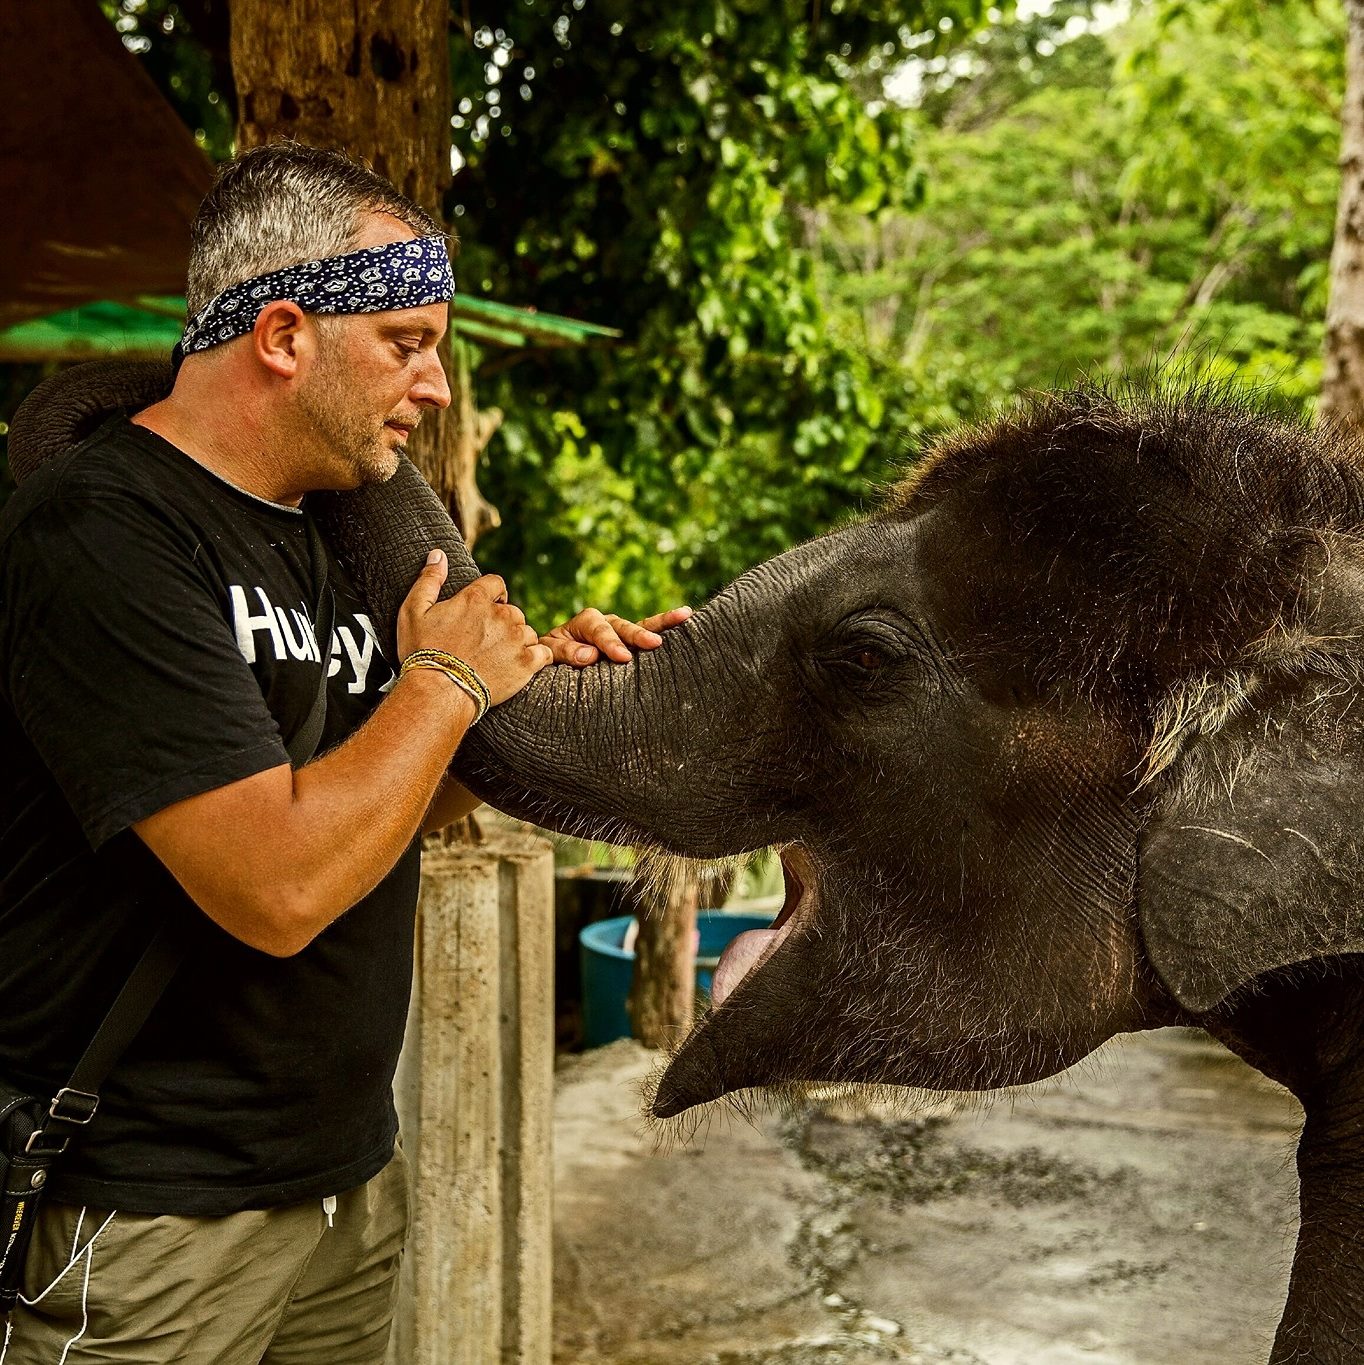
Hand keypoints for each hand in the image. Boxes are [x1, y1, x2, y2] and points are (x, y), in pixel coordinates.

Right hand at [398, 550, 551, 704]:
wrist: (438, 693)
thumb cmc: (422, 653)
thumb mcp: (413, 611)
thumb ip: (429, 579)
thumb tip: (439, 554)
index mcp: (475, 599)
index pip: (496, 584)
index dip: (491, 596)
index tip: (483, 613)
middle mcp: (500, 615)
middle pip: (512, 611)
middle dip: (502, 623)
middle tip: (484, 643)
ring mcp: (516, 639)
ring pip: (526, 632)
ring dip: (517, 641)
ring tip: (496, 659)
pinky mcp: (527, 663)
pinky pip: (543, 653)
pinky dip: (535, 658)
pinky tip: (520, 666)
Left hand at [541, 605, 692, 665]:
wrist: (552, 657)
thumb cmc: (549, 655)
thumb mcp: (548, 651)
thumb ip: (565, 651)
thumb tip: (590, 656)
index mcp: (584, 622)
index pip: (599, 631)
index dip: (610, 643)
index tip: (623, 657)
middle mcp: (605, 622)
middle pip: (623, 626)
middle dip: (638, 635)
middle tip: (654, 644)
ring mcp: (620, 630)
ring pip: (641, 626)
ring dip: (662, 622)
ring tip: (683, 616)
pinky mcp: (630, 641)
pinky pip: (648, 633)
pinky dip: (665, 625)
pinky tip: (686, 616)